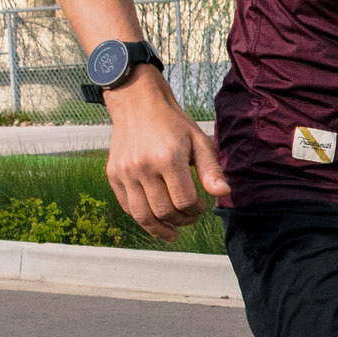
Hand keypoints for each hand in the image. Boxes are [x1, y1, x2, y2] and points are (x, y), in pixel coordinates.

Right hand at [102, 71, 229, 235]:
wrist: (137, 104)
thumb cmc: (172, 123)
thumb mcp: (198, 141)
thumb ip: (211, 169)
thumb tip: (224, 193)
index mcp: (168, 159)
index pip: (184, 201)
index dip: (196, 210)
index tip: (201, 207)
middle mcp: (143, 167)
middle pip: (164, 211)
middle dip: (181, 220)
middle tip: (189, 217)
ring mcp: (125, 173)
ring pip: (142, 215)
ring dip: (160, 229)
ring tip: (172, 231)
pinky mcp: (113, 175)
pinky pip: (127, 207)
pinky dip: (141, 218)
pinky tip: (154, 218)